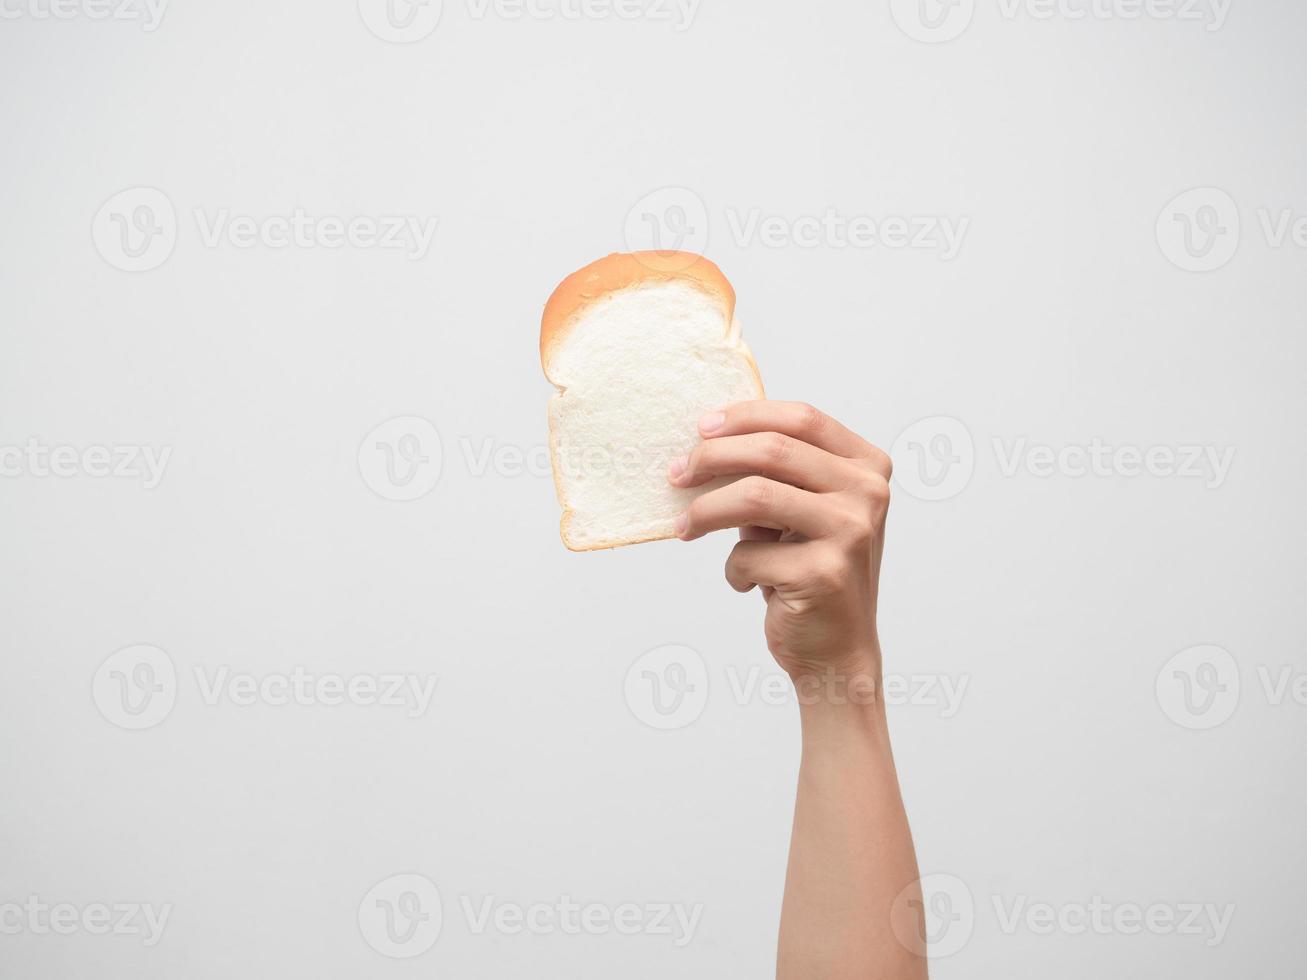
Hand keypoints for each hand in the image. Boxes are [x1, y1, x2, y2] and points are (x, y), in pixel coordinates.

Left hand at [668, 401, 891, 683]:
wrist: (838, 652)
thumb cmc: (811, 572)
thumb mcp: (800, 512)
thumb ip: (773, 475)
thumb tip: (705, 443)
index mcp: (867, 466)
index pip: (801, 418)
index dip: (745, 416)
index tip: (701, 427)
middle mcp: (868, 493)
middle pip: (773, 449)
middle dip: (712, 457)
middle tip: (677, 473)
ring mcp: (851, 532)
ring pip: (754, 495)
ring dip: (705, 510)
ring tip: (684, 526)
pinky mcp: (824, 572)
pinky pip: (748, 554)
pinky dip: (733, 569)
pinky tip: (745, 582)